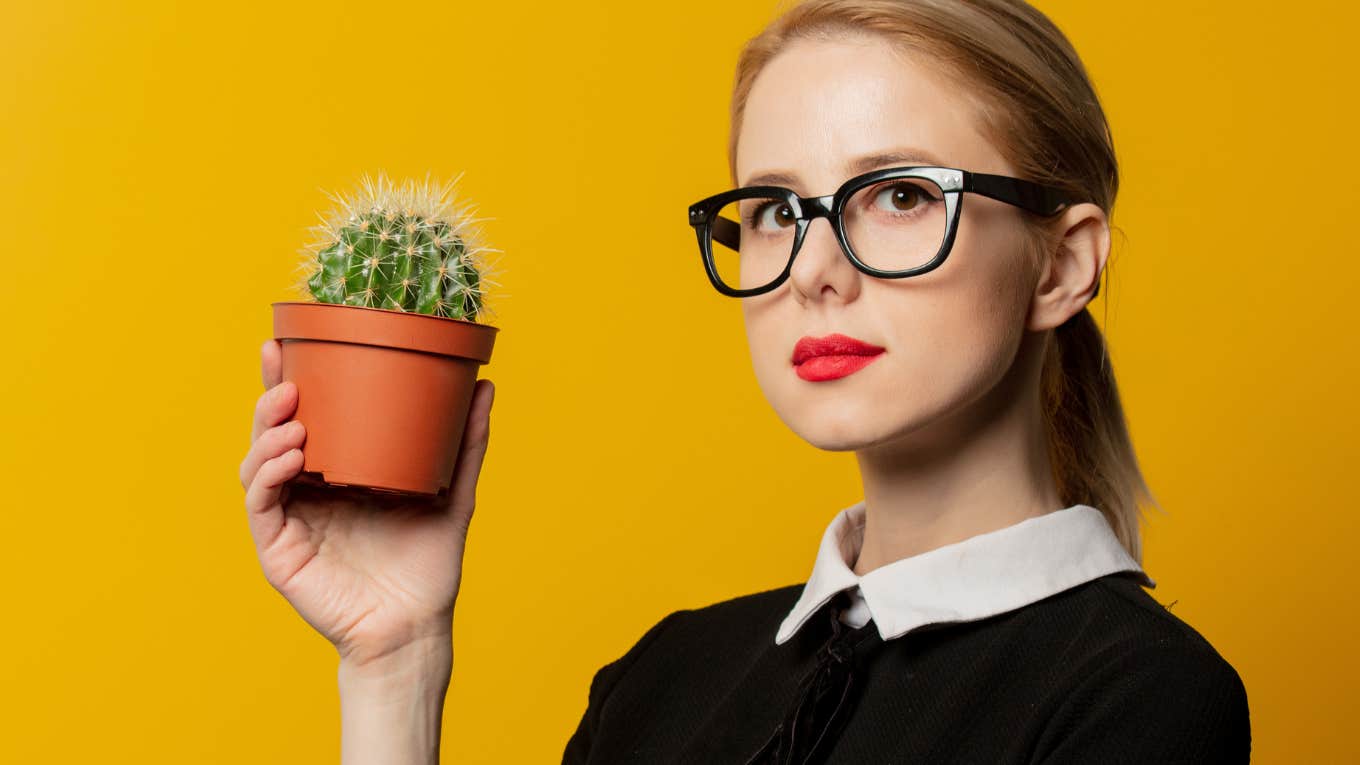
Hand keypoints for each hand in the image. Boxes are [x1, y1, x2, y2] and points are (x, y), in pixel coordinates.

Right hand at [239, 338, 493, 668]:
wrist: (416, 624)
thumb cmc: (427, 562)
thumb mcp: (452, 491)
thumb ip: (464, 442)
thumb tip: (485, 385)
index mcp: (335, 470)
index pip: (304, 418)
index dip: (288, 381)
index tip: (284, 342)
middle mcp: (305, 490)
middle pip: (271, 433)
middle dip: (270, 398)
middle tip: (285, 373)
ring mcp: (288, 519)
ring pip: (257, 464)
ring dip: (269, 434)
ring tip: (295, 419)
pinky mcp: (278, 550)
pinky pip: (262, 505)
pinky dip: (269, 476)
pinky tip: (291, 456)